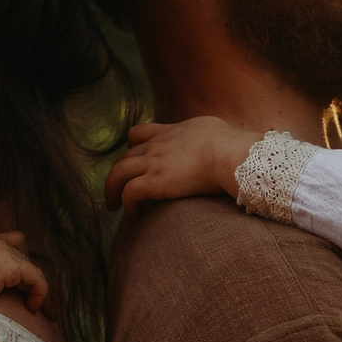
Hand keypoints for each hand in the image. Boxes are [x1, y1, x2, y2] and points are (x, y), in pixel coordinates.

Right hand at [0, 231, 48, 311]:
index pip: (6, 242)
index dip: (15, 260)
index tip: (17, 285)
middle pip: (22, 248)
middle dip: (27, 270)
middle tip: (30, 294)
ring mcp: (2, 251)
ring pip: (32, 267)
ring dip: (37, 287)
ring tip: (39, 309)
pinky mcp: (9, 265)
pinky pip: (38, 279)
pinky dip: (40, 293)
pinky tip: (33, 308)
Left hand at [103, 118, 259, 210]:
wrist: (229, 155)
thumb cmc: (230, 144)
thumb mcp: (212, 127)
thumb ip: (203, 133)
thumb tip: (214, 138)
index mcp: (169, 132)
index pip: (139, 133)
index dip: (132, 147)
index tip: (133, 159)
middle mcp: (156, 145)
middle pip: (125, 156)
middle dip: (119, 173)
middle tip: (119, 188)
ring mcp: (152, 163)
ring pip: (117, 174)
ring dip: (111, 190)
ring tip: (113, 205)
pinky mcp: (153, 182)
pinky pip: (129, 193)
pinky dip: (127, 203)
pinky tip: (134, 213)